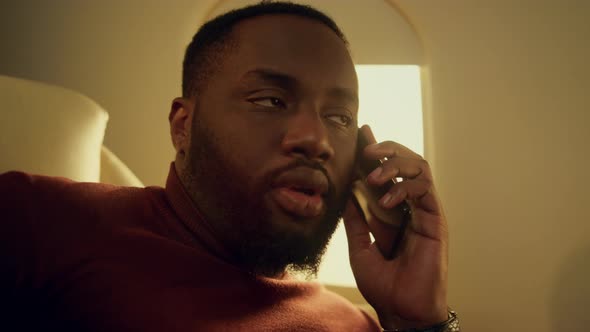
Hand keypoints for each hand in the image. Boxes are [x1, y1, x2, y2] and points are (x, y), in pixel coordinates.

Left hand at [342, 125, 447, 328]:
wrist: (401, 311)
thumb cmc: (384, 285)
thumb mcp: (359, 247)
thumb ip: (355, 220)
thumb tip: (344, 193)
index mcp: (393, 211)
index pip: (386, 172)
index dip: (376, 151)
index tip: (362, 132)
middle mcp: (411, 207)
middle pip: (406, 162)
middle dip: (387, 149)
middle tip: (368, 149)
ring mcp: (425, 211)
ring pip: (420, 168)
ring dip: (396, 164)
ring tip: (375, 176)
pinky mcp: (436, 220)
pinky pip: (426, 189)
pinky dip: (405, 187)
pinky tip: (387, 200)